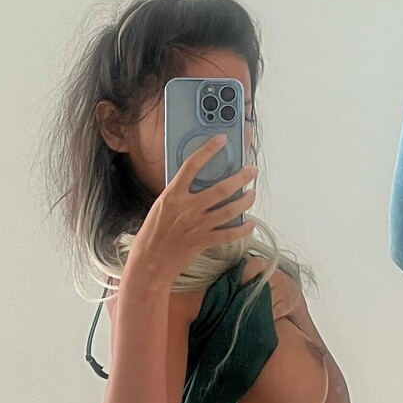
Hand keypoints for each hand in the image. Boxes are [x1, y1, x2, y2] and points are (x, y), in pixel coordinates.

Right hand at [129, 137, 256, 285]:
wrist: (149, 262)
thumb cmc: (152, 234)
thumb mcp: (160, 206)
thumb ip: (178, 194)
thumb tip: (197, 183)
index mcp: (172, 195)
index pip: (191, 165)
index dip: (208, 150)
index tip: (221, 140)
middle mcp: (187, 208)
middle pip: (220, 189)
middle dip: (241, 178)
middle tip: (252, 171)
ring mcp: (197, 225)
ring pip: (229, 210)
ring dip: (245, 201)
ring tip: (252, 194)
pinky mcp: (204, 241)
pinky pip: (229, 234)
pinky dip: (243, 228)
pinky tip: (250, 223)